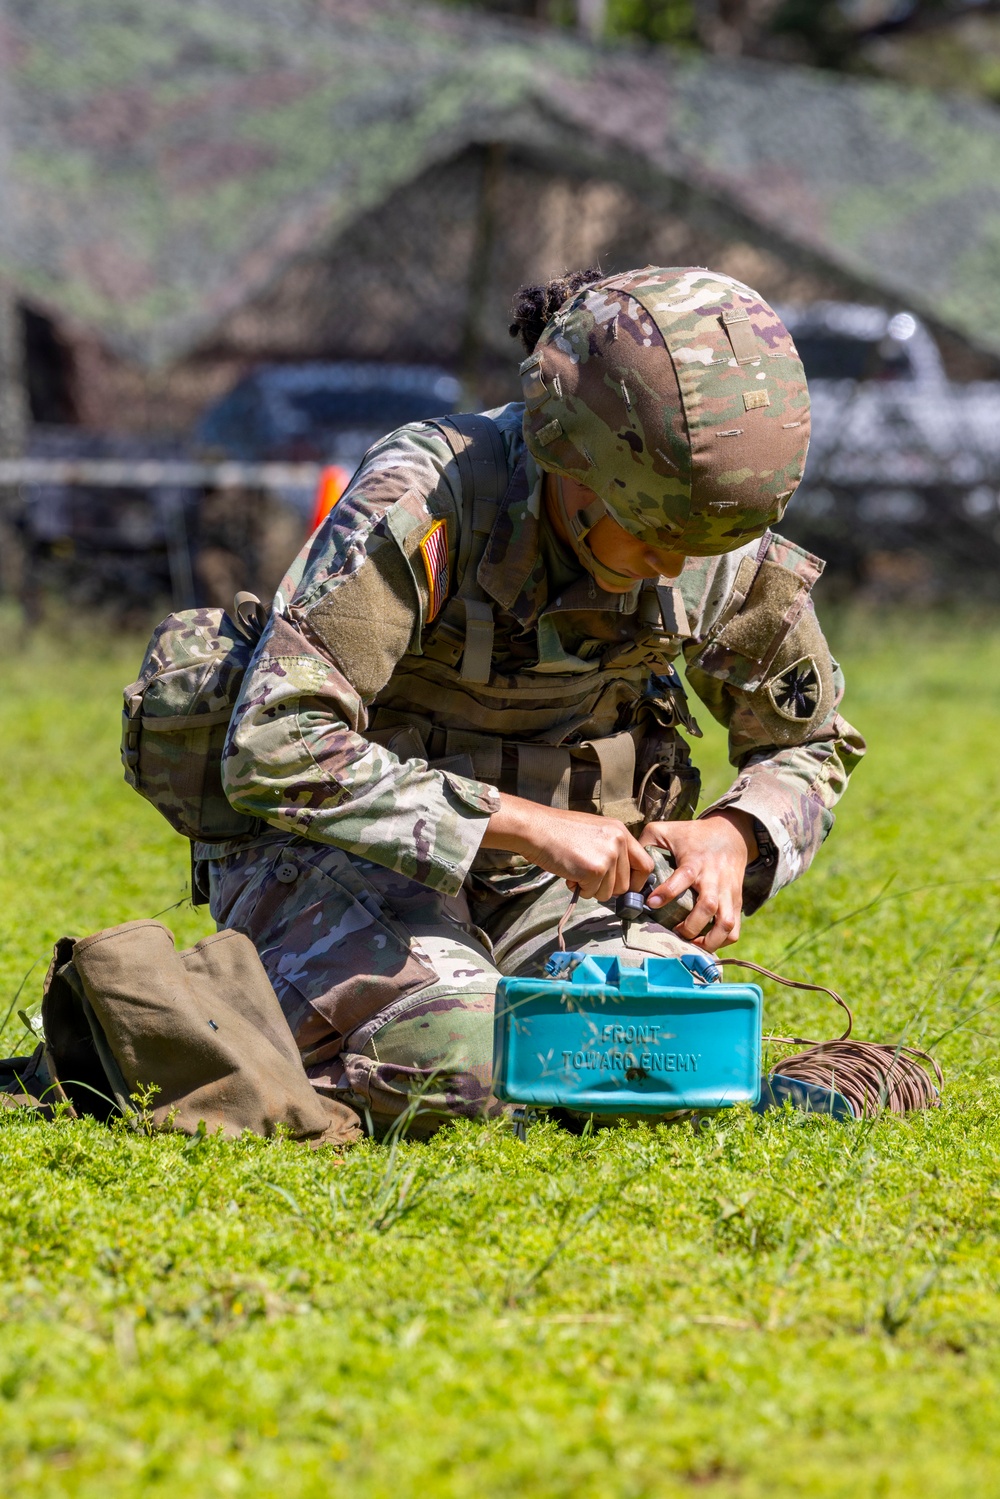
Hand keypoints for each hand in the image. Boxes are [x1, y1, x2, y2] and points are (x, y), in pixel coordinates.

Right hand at [481, 793, 653, 902]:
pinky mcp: (595, 870)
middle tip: (587, 878)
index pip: (645, 865)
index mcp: (621, 831)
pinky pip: (593, 893)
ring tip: (575, 871)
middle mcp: (619, 842)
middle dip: (606, 888)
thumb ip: (610, 850)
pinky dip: (580, 889)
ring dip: (591, 889)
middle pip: (625, 884)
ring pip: (609, 892)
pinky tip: (569, 873)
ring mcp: (609, 856)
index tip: (624, 887)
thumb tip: (618, 878)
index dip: (635, 881)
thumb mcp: (594, 832)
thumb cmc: (558, 831)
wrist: (536, 828)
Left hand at [639, 810, 758, 951]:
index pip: (683, 877)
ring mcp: (728, 892)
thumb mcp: (666, 831)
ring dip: (709, 940)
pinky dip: (722, 941)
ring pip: (726, 923)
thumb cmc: (692, 835)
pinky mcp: (736, 902)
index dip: (668, 892)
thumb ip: (647, 843)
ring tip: (691, 943)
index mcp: (695, 862)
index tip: (651, 903)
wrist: (731, 834)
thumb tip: (629, 864)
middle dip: (690, 926)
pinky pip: (734, 929)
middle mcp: (714, 879)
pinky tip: (706, 942)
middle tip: (674, 931)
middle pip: (708, 907)